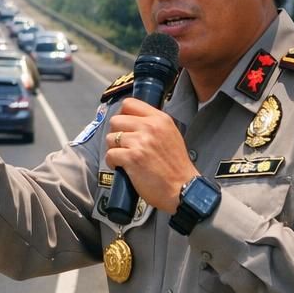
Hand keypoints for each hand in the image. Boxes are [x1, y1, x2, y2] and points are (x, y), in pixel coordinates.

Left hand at [104, 98, 198, 212]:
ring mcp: (140, 142)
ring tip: (124, 157)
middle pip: (116, 120)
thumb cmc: (176, 167)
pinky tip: (122, 167)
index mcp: (160, 119)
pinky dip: (112, 162)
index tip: (124, 126)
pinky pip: (110, 154)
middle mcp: (150, 127)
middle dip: (116, 134)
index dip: (122, 115)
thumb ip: (153, 125)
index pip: (130, 103)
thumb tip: (131, 120)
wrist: (183, 189)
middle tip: (123, 145)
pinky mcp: (132, 158)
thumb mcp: (171, 135)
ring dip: (114, 149)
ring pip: (110, 138)